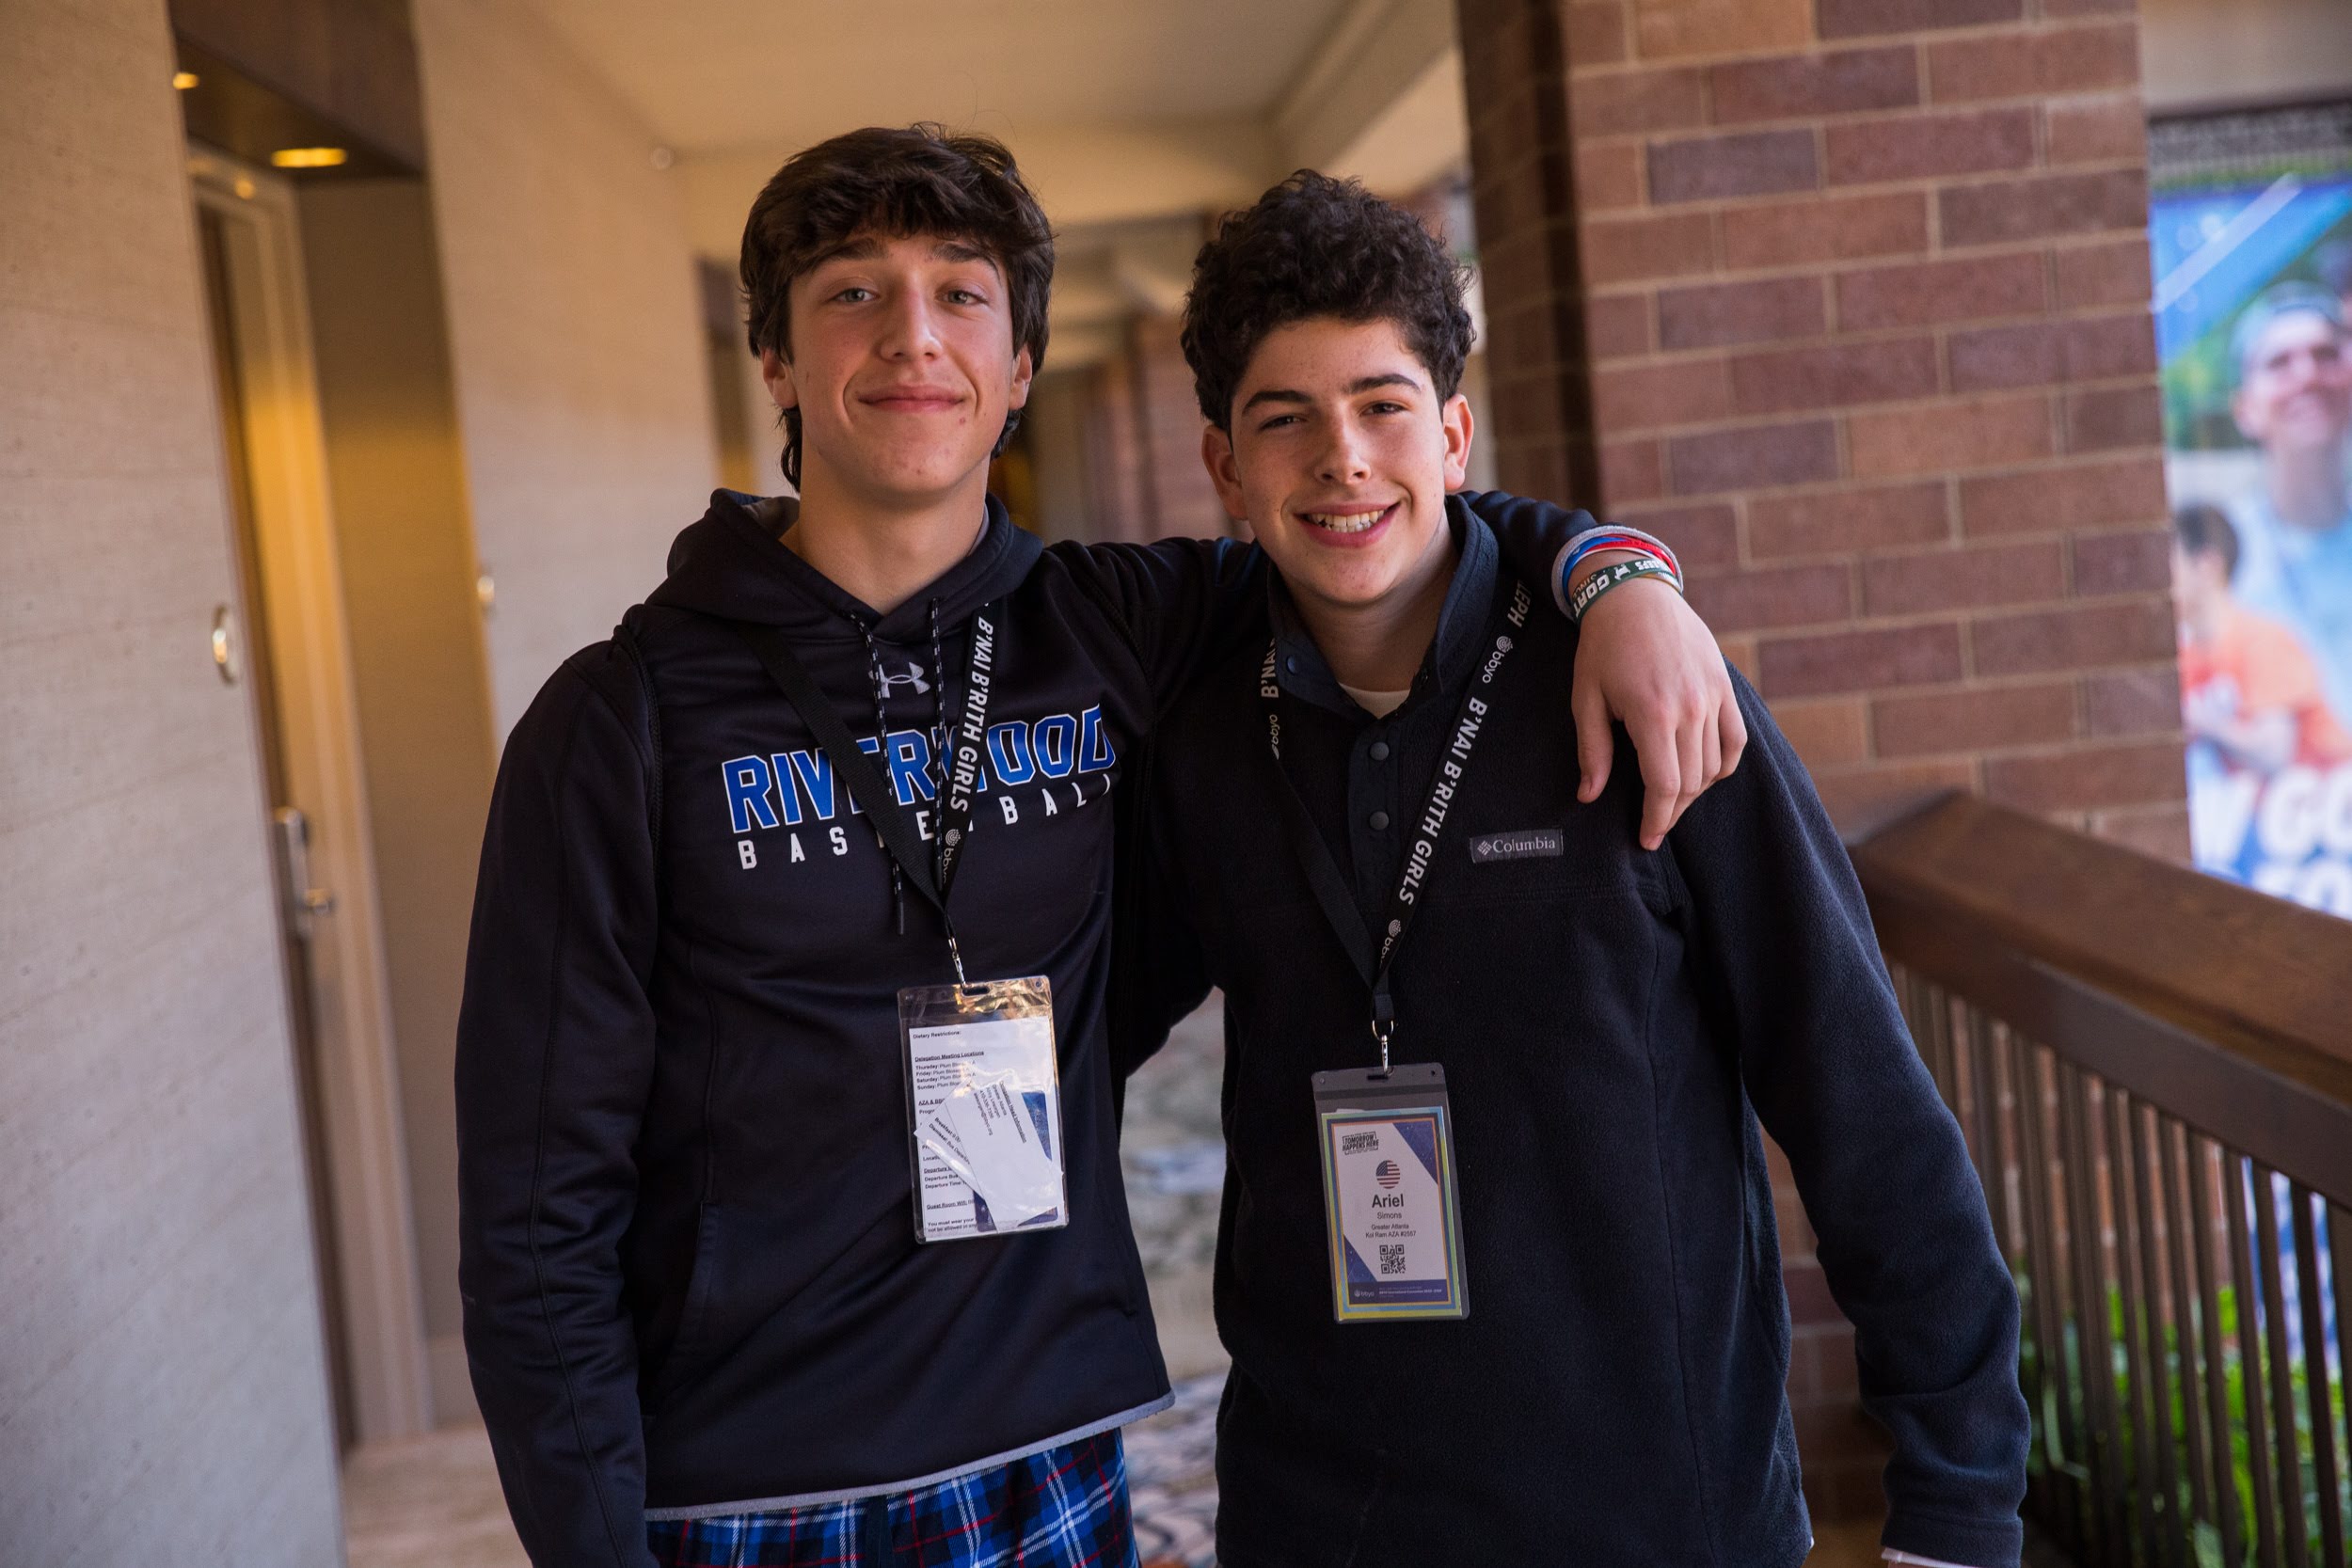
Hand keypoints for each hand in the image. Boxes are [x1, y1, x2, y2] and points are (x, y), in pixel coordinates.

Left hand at [1571, 574, 1745, 848]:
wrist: (1635, 595)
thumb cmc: (1603, 647)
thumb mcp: (1585, 698)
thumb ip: (1592, 750)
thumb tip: (1589, 795)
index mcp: (1653, 714)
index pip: (1665, 785)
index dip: (1656, 819)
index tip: (1646, 839)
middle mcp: (1690, 709)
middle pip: (1692, 782)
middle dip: (1672, 810)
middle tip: (1653, 823)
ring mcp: (1713, 697)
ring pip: (1715, 765)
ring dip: (1695, 789)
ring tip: (1671, 797)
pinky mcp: (1725, 687)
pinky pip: (1735, 739)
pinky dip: (1723, 764)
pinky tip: (1704, 774)